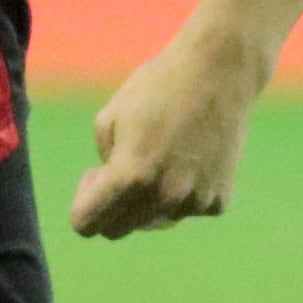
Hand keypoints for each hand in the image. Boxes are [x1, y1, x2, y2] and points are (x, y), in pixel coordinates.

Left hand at [69, 21, 269, 237]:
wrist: (220, 72)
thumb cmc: (158, 88)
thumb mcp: (109, 119)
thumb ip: (101, 167)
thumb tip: (114, 198)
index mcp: (130, 176)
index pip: (85, 225)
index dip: (82, 204)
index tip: (94, 176)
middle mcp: (164, 197)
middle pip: (117, 230)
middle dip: (110, 207)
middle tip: (120, 168)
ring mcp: (194, 202)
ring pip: (154, 221)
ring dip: (147, 199)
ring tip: (161, 154)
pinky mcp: (218, 201)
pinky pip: (185, 211)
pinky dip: (181, 194)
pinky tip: (189, 157)